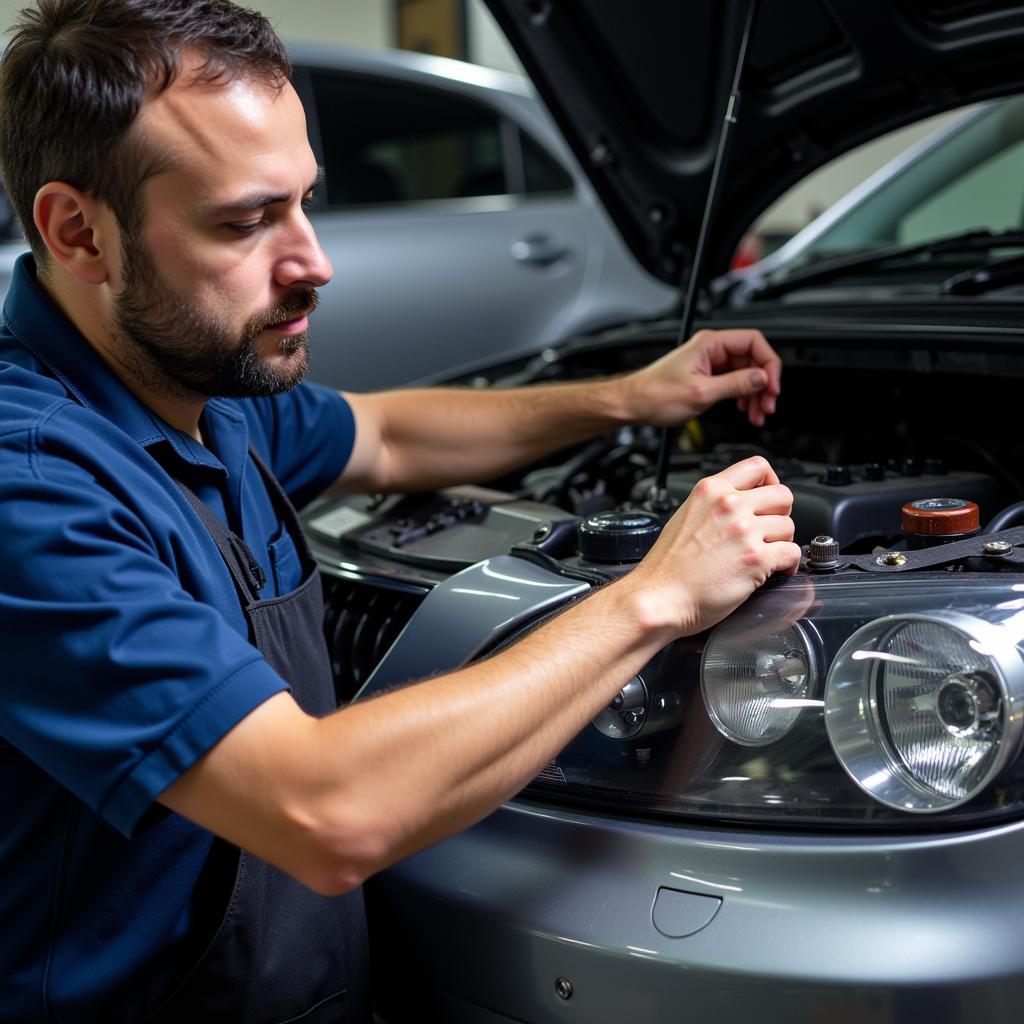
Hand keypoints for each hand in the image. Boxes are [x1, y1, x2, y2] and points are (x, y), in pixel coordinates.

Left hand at [623, 328, 781, 427]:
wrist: (633, 404)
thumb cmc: (655, 395)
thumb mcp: (700, 393)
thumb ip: (734, 385)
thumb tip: (761, 379)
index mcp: (710, 343)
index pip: (754, 341)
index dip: (769, 363)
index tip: (772, 385)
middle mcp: (712, 349)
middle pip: (753, 359)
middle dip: (764, 383)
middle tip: (767, 405)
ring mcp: (711, 363)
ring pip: (747, 373)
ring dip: (756, 394)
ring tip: (758, 413)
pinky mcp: (708, 376)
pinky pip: (735, 383)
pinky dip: (744, 397)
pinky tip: (746, 410)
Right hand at [627, 456, 800, 638]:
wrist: (658, 597)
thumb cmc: (666, 568)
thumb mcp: (684, 517)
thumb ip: (713, 505)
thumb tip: (740, 506)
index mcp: (710, 490)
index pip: (758, 467)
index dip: (770, 483)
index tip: (768, 499)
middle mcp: (729, 505)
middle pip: (782, 495)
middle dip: (781, 514)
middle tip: (770, 531)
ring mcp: (744, 531)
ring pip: (789, 526)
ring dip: (782, 542)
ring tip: (767, 555)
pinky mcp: (756, 559)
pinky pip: (792, 553)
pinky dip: (788, 564)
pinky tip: (775, 570)